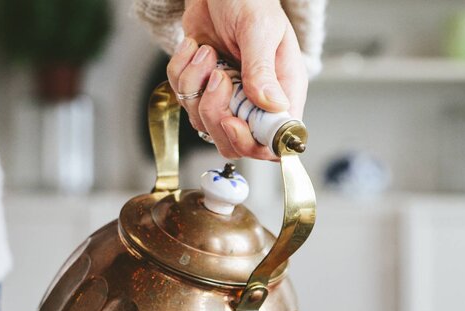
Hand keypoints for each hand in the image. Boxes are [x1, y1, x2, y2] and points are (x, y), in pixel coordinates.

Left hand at [166, 0, 307, 160]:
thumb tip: (273, 105)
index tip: (234, 121)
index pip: (275, 142)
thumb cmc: (249, 0)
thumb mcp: (259, 30)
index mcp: (283, 91)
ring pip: (205, 123)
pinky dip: (181, 73)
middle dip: (216, 114)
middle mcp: (257, 101)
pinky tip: (196, 50)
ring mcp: (229, 97)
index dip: (253, 143)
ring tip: (207, 53)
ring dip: (196, 87)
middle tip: (216, 78)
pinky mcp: (204, 88)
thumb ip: (263, 69)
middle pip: (235, 142)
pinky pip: (184, 99)